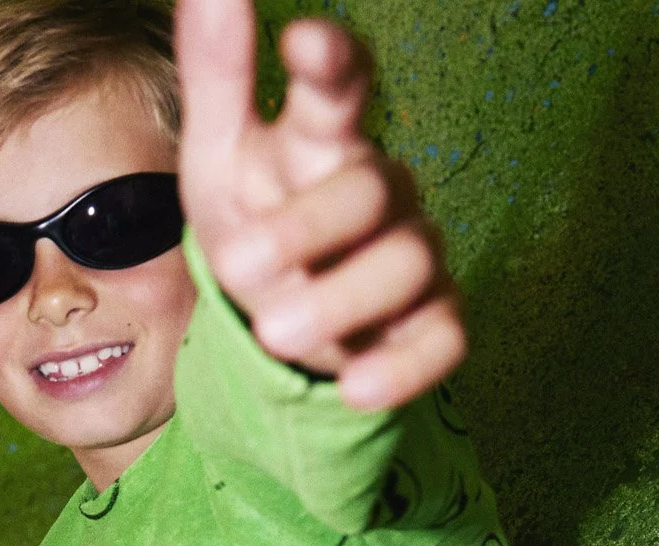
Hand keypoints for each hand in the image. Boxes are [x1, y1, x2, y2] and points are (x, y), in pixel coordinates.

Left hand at [176, 0, 466, 409]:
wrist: (279, 327)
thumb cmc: (257, 221)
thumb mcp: (218, 158)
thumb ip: (217, 75)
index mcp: (324, 140)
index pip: (340, 90)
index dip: (332, 66)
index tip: (307, 44)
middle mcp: (381, 189)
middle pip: (368, 189)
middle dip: (304, 228)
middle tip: (241, 267)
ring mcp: (414, 256)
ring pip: (406, 264)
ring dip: (338, 301)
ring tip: (275, 332)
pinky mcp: (433, 323)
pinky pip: (442, 340)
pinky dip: (402, 366)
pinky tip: (356, 387)